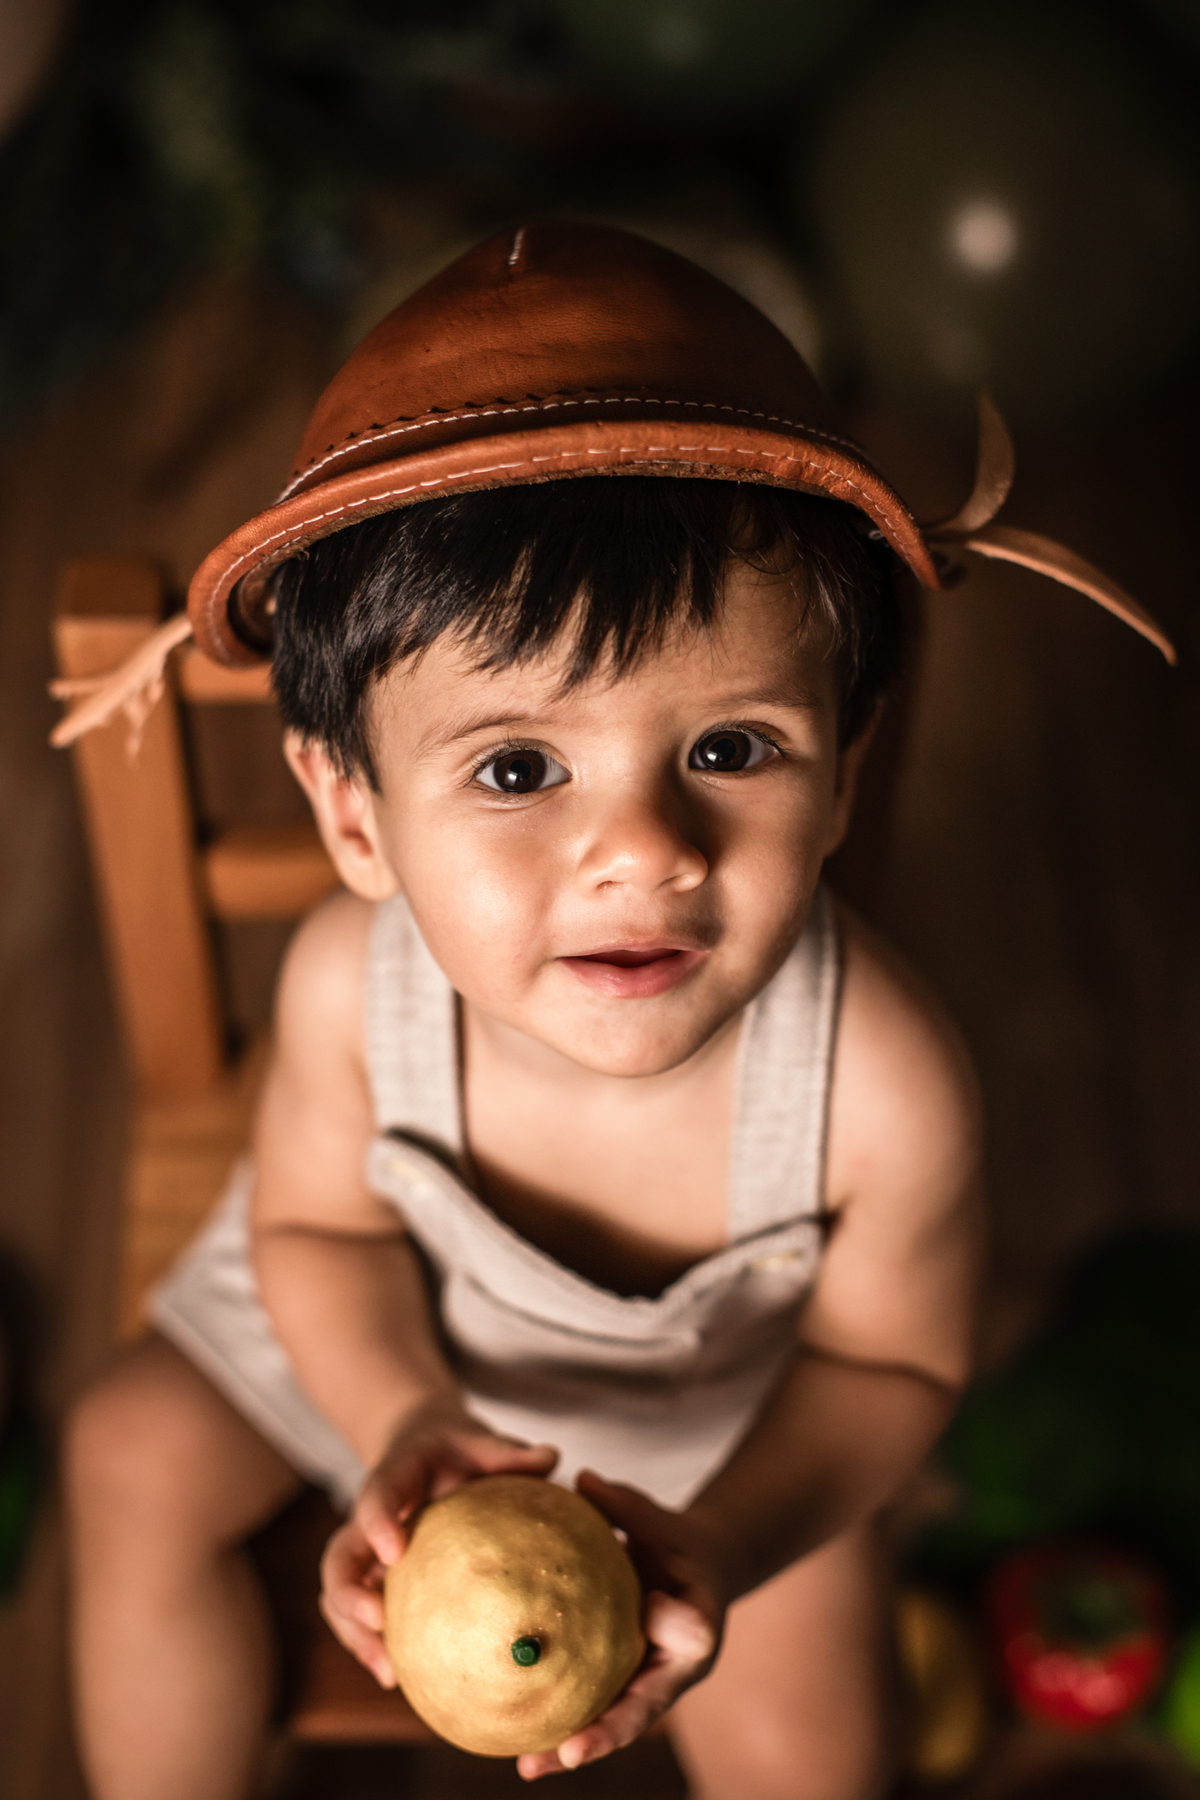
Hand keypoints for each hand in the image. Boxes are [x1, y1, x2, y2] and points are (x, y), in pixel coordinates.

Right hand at [319, 1394, 557, 1686]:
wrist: (423, 1449)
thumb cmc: (458, 1449)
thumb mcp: (479, 1442)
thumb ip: (507, 1451)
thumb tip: (550, 1457)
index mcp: (394, 1476)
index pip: (377, 1494)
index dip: (379, 1521)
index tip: (394, 1550)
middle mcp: (368, 1520)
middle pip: (340, 1557)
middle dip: (348, 1591)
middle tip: (376, 1619)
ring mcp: (365, 1554)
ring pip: (339, 1595)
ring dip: (355, 1634)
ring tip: (388, 1672)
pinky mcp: (372, 1581)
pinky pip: (361, 1616)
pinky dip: (373, 1646)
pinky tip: (401, 1678)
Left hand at [515, 1470, 726, 1781]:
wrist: (705, 1566)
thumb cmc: (686, 1543)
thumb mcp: (670, 1526)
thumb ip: (630, 1510)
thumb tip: (584, 1479)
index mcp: (689, 1647)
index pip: (657, 1686)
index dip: (616, 1719)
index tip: (580, 1739)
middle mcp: (665, 1676)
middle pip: (625, 1719)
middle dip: (586, 1745)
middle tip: (541, 1764)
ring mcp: (642, 1682)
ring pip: (605, 1718)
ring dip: (564, 1742)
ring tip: (521, 1764)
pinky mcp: (619, 1676)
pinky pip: (587, 1695)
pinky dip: (557, 1708)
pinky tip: (510, 1712)